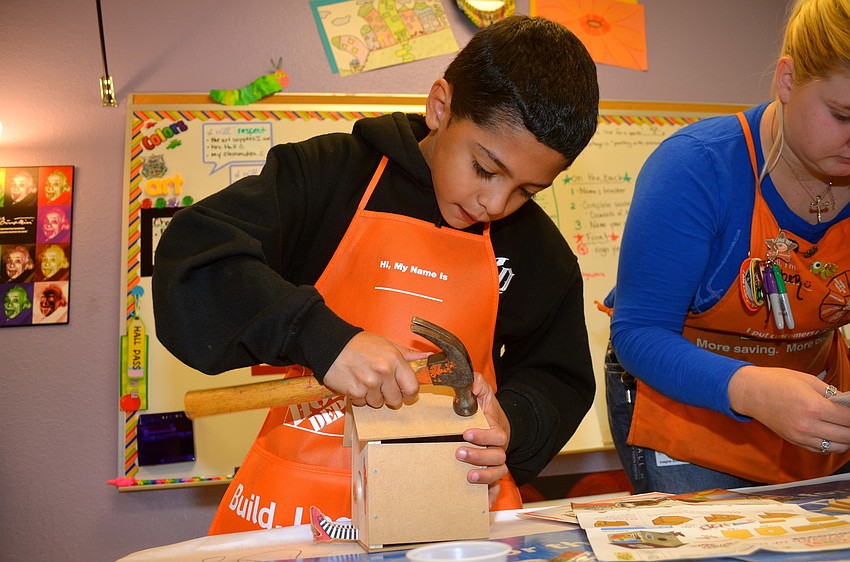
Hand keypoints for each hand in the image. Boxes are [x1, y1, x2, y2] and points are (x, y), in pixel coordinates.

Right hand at [322, 332, 425, 408]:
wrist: (330, 345)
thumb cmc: (358, 344)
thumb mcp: (386, 344)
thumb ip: (407, 355)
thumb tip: (427, 357)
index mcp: (394, 360)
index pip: (412, 388)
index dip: (408, 392)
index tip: (403, 390)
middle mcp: (383, 372)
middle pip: (396, 400)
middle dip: (390, 395)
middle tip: (381, 384)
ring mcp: (369, 384)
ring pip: (379, 403)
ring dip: (373, 396)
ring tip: (366, 380)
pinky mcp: (355, 392)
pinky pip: (363, 403)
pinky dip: (359, 397)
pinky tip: (356, 383)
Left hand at [456, 372, 509, 505]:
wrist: (496, 429)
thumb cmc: (487, 415)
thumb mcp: (484, 397)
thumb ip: (478, 385)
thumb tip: (471, 379)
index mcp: (497, 432)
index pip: (496, 436)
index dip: (484, 436)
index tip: (466, 433)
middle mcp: (498, 450)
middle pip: (496, 458)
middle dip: (478, 456)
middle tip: (459, 453)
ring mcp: (495, 465)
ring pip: (497, 474)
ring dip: (484, 476)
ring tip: (468, 475)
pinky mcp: (490, 478)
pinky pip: (496, 491)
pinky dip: (491, 497)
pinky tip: (483, 500)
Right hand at [728, 365, 849, 453]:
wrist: (750, 392)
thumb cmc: (776, 381)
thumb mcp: (808, 380)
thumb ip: (831, 394)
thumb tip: (847, 404)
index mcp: (813, 407)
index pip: (848, 418)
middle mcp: (808, 426)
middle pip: (847, 436)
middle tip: (848, 418)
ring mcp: (801, 436)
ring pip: (837, 447)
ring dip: (845, 438)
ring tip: (844, 427)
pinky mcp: (795, 441)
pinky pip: (821, 449)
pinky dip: (831, 443)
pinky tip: (830, 432)